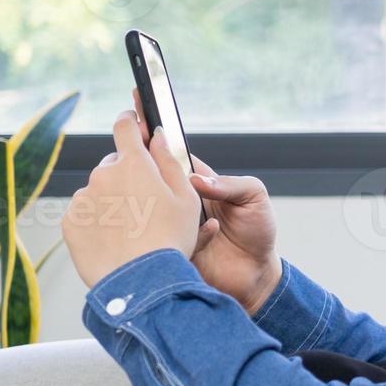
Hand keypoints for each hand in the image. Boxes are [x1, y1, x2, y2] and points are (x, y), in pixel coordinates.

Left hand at [62, 109, 201, 287]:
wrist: (139, 281)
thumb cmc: (169, 240)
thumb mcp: (186, 198)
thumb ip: (170, 161)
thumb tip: (159, 137)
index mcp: (134, 164)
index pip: (125, 127)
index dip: (131, 122)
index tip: (133, 123)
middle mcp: (103, 175)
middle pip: (114, 165)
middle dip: (128, 175)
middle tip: (147, 203)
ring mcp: (83, 198)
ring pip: (99, 191)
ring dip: (112, 201)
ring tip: (133, 229)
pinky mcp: (70, 221)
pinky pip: (84, 213)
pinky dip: (98, 221)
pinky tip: (116, 239)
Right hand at [130, 87, 281, 313]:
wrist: (254, 277)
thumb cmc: (258, 233)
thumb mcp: (254, 199)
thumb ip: (232, 184)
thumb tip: (197, 180)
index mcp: (198, 181)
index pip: (170, 151)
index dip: (154, 131)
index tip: (138, 107)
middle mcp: (177, 198)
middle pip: (148, 172)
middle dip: (135, 157)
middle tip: (127, 147)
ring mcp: (167, 220)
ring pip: (141, 200)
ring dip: (137, 192)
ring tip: (137, 185)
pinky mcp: (164, 244)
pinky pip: (151, 231)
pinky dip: (154, 227)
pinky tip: (170, 228)